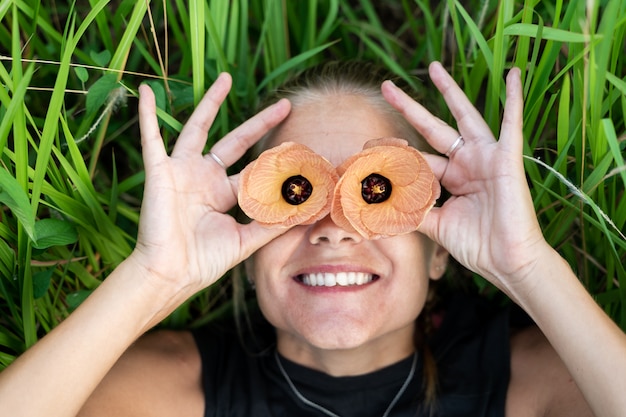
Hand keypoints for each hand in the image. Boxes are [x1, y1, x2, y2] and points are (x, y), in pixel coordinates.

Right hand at [129, 74, 290, 294]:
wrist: (171, 275)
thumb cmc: (203, 261)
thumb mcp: (246, 239)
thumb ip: (273, 224)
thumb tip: (307, 213)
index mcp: (223, 194)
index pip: (255, 170)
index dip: (278, 163)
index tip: (304, 153)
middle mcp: (205, 178)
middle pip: (236, 141)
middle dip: (260, 124)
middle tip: (285, 105)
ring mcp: (182, 172)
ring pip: (198, 128)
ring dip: (211, 103)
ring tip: (226, 78)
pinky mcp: (160, 172)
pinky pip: (151, 139)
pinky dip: (146, 116)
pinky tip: (145, 93)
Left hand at [382, 62, 548, 292]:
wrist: (506, 261)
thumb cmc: (477, 245)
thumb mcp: (436, 225)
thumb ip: (413, 211)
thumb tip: (382, 207)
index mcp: (452, 178)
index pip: (416, 158)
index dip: (392, 156)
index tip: (365, 149)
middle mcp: (467, 163)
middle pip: (433, 128)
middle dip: (410, 108)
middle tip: (386, 86)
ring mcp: (486, 158)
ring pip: (464, 116)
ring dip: (450, 91)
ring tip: (434, 67)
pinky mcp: (507, 159)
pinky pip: (512, 123)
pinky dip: (514, 99)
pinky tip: (512, 75)